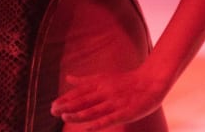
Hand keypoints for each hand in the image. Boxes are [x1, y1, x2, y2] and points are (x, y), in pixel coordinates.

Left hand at [50, 66, 167, 129]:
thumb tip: (68, 78)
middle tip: (52, 111)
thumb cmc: (126, 80)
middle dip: (67, 106)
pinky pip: (110, 119)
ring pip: (94, 109)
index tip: (53, 105)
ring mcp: (115, 102)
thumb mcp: (103, 76)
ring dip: (78, 114)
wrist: (152, 81)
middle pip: (83, 100)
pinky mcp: (125, 112)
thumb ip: (85, 80)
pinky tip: (87, 128)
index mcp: (100, 83)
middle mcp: (105, 92)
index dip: (66, 99)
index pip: (79, 92)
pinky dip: (99, 123)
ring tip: (64, 117)